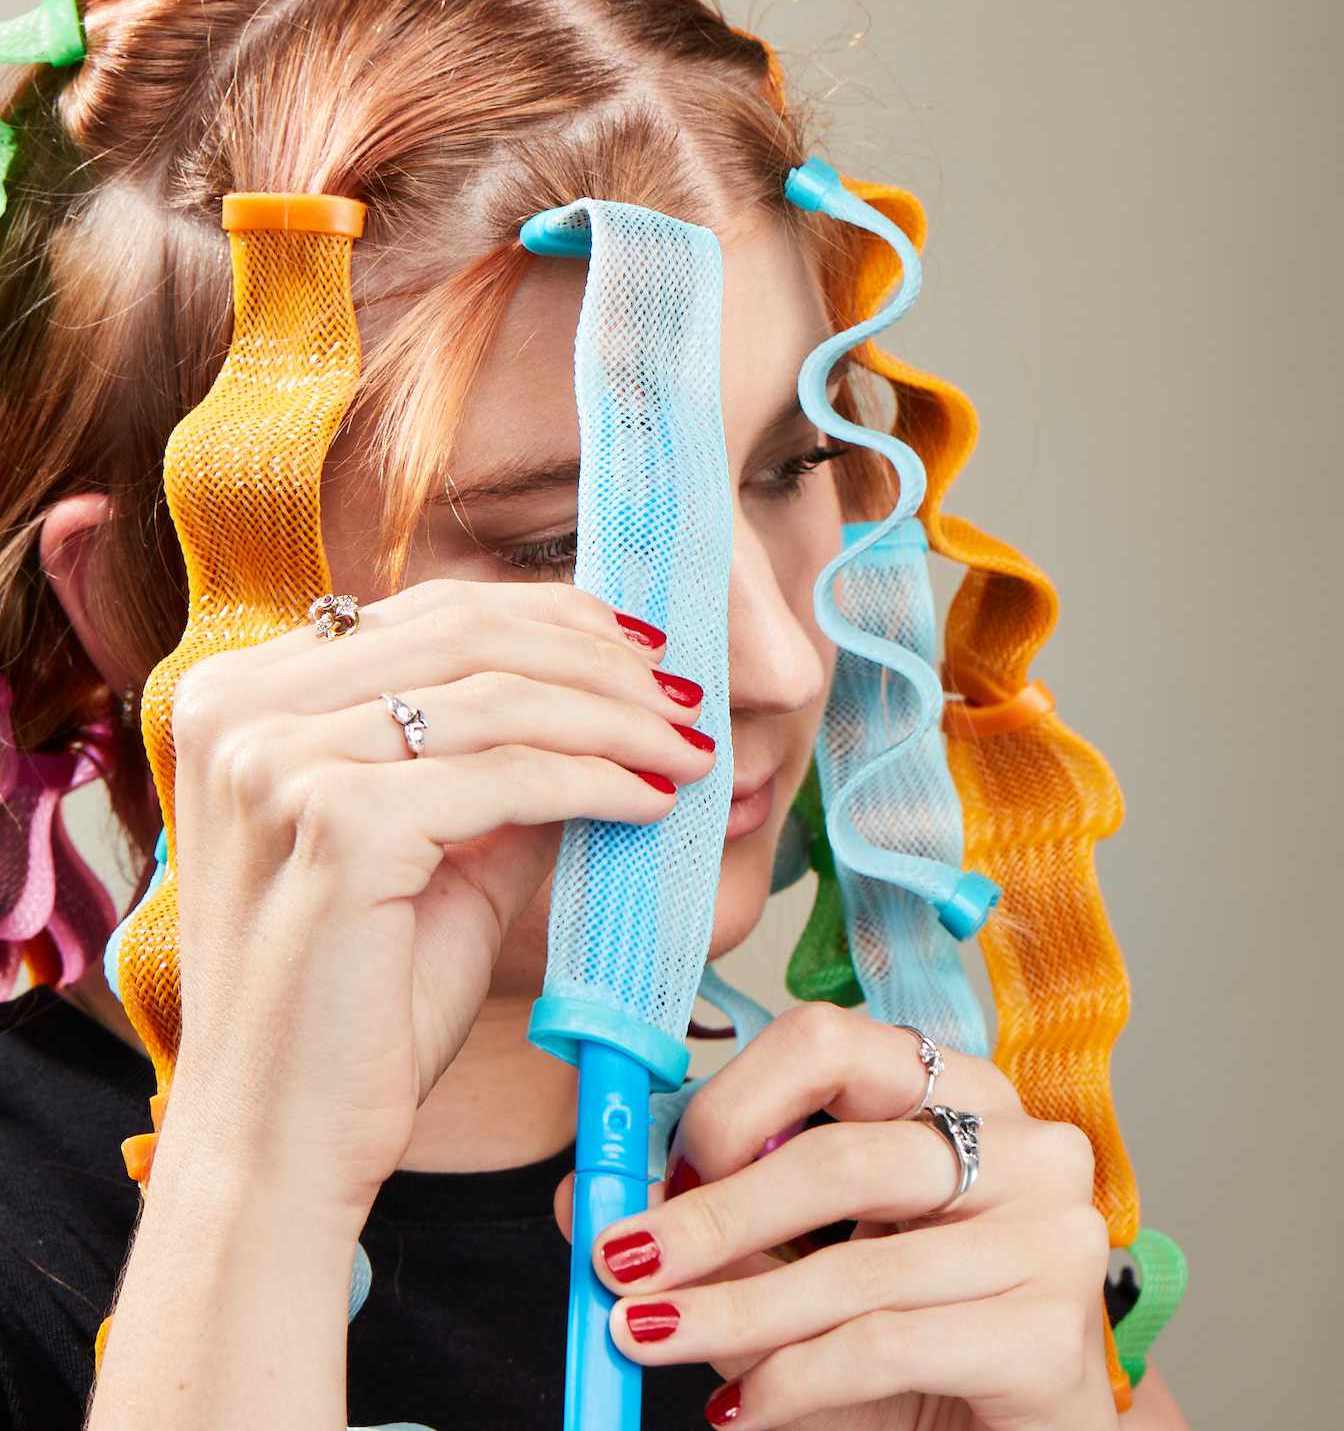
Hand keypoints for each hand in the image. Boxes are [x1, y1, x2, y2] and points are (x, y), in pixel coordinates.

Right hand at [162, 579, 716, 1215]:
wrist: (284, 1144)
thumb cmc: (359, 1001)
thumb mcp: (436, 846)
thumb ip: (501, 761)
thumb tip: (613, 699)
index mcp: (246, 693)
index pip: (433, 613)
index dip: (556, 619)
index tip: (645, 652)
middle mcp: (240, 706)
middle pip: (471, 634)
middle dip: (602, 663)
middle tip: (687, 702)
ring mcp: (277, 760)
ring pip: (499, 698)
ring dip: (619, 721)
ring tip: (691, 753)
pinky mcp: (334, 823)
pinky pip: (508, 778)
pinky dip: (597, 783)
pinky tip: (653, 803)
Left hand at [574, 1002, 1118, 1429]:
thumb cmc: (918, 1334)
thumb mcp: (805, 1264)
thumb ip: (713, 1228)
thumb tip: (577, 1201)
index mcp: (955, 1085)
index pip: (829, 1040)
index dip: (734, 1101)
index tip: (669, 1172)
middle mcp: (1019, 1138)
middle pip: (841, 1155)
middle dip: (713, 1218)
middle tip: (621, 1262)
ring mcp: (1052, 1229)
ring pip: (854, 1266)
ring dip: (730, 1313)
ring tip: (648, 1338)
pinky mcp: (1053, 1331)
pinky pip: (886, 1345)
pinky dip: (794, 1380)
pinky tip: (743, 1409)